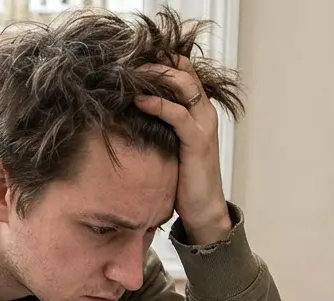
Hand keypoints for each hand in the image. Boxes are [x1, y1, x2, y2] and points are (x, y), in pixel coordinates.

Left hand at [135, 55, 231, 245]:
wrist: (204, 209)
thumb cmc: (184, 180)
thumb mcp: (172, 145)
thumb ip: (161, 126)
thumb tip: (132, 112)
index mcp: (200, 111)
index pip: (185, 73)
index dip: (162, 61)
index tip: (134, 59)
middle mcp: (205, 113)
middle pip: (183, 73)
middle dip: (155, 63)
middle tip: (128, 61)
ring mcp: (204, 125)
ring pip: (183, 86)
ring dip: (155, 76)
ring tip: (131, 73)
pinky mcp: (197, 141)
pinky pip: (178, 114)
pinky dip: (157, 104)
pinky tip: (138, 100)